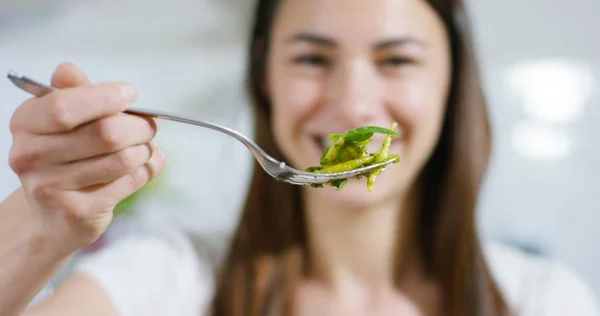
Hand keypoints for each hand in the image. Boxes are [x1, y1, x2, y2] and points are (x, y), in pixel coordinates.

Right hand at [8, 63, 165, 252]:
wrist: (51, 215)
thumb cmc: (64, 159)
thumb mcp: (61, 121)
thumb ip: (71, 93)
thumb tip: (69, 70)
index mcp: (25, 124)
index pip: (65, 106)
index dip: (105, 97)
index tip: (130, 94)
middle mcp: (31, 156)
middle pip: (105, 133)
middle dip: (138, 126)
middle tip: (149, 125)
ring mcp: (52, 188)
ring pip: (122, 159)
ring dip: (145, 150)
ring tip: (145, 147)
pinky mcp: (78, 212)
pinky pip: (129, 182)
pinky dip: (147, 170)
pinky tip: (147, 164)